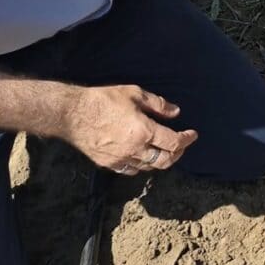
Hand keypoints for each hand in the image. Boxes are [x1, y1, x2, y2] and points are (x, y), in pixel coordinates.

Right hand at [63, 86, 197, 174]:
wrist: (72, 114)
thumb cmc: (104, 100)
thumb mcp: (135, 94)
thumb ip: (158, 105)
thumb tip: (175, 112)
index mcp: (144, 132)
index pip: (174, 143)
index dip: (187, 139)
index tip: (192, 134)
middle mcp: (135, 149)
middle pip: (164, 161)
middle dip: (177, 154)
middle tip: (181, 145)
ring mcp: (121, 159)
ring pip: (148, 167)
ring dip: (160, 160)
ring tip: (164, 150)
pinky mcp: (108, 163)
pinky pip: (131, 170)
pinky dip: (141, 166)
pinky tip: (143, 157)